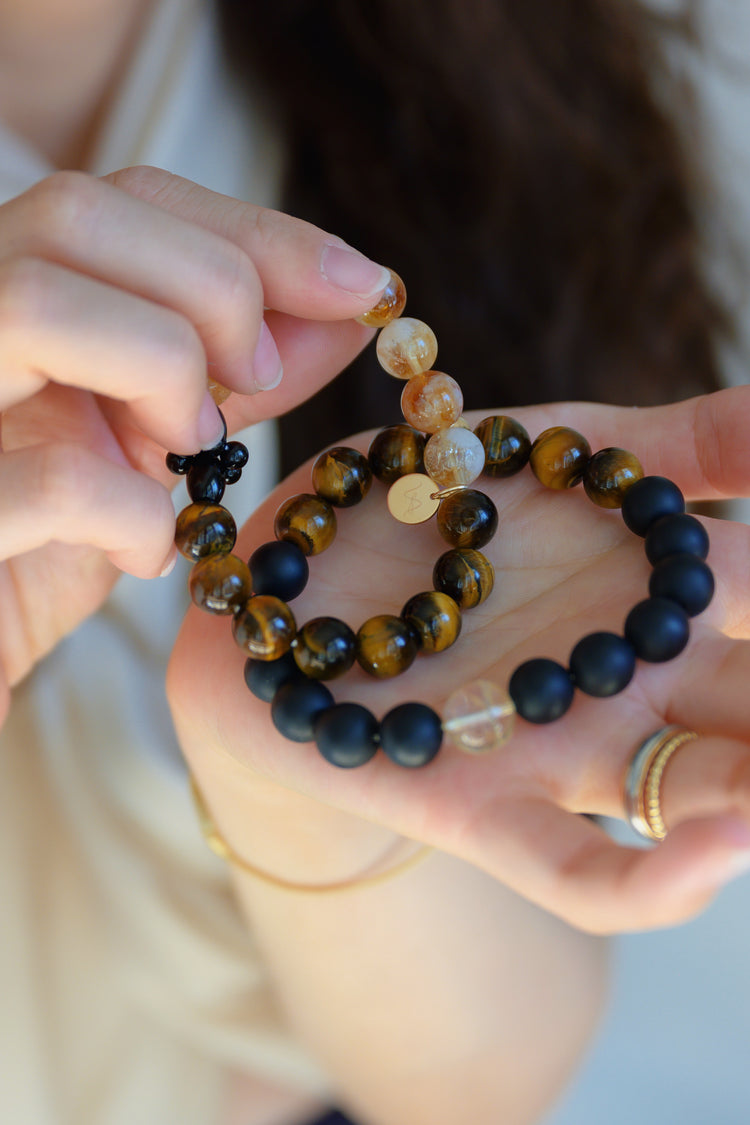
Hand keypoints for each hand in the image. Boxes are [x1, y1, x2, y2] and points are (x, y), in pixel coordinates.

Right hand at [0, 165, 388, 713]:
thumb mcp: (153, 443)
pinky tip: (143, 551)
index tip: (365, 287)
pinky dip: (135, 515)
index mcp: (6, 300)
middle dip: (215, 286)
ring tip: (190, 447)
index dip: (259, 232)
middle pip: (76, 213)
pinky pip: (56, 481)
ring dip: (162, 366)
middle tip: (258, 378)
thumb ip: (239, 369)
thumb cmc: (45, 547)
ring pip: (36, 300)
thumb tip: (352, 306)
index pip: (127, 198)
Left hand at [169, 387, 749, 933]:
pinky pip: (572, 869)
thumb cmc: (439, 505)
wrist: (288, 575)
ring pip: (698, 795)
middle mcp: (633, 686)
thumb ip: (699, 441)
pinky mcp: (471, 802)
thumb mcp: (573, 447)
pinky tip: (720, 853)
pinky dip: (649, 877)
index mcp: (668, 603)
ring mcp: (559, 749)